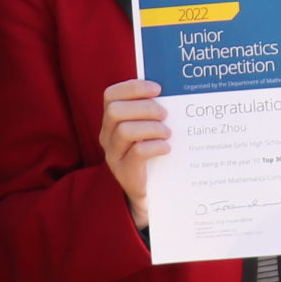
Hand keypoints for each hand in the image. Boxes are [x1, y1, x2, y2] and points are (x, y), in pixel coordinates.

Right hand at [99, 79, 169, 228]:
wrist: (150, 194)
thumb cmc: (153, 154)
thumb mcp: (148, 129)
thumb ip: (152, 111)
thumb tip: (173, 91)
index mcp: (112, 121)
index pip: (111, 95)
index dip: (133, 87)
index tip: (157, 89)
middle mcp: (107, 136)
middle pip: (115, 111)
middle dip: (144, 107)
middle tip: (165, 114)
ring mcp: (113, 156)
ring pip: (124, 131)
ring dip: (151, 128)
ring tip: (168, 133)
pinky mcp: (125, 173)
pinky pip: (137, 153)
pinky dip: (155, 146)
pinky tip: (167, 148)